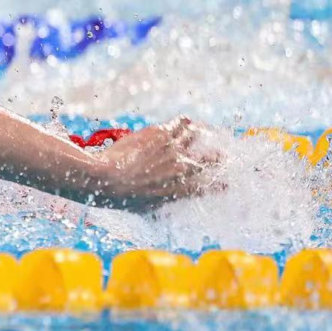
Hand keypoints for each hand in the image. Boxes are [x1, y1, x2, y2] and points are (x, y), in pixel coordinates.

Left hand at [92, 116, 221, 211]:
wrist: (106, 179)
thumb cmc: (122, 198)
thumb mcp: (148, 208)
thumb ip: (162, 202)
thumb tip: (165, 204)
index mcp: (182, 189)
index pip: (211, 185)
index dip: (221, 183)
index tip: (225, 182)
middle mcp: (183, 168)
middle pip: (211, 159)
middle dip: (217, 157)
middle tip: (220, 155)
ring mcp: (174, 149)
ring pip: (196, 136)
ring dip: (198, 135)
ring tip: (198, 132)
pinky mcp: (162, 134)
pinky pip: (181, 123)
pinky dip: (184, 122)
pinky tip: (182, 122)